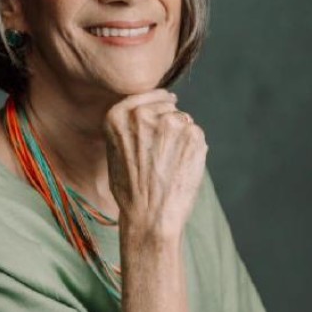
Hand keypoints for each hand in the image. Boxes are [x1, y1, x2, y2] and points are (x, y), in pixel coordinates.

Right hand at [104, 89, 207, 239]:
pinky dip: (193, 147)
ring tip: (170, 164)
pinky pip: (196, 134)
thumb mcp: (115, 151)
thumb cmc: (131, 190)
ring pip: (184, 120)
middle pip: (167, 106)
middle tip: (163, 152)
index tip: (167, 100)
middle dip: (169, 122)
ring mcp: (170, 122)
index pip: (144, 96)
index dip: (157, 100)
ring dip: (182, 136)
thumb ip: (130, 126)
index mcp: (117, 116)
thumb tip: (153, 111)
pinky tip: (182, 166)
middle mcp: (143, 114)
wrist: (150, 215)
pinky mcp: (193, 134)